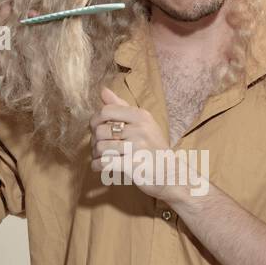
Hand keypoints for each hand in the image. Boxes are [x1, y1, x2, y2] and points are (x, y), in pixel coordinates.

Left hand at [89, 86, 173, 200]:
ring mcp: (137, 148)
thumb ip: (121, 107)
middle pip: (100, 130)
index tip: (95, 129)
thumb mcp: (143, 123)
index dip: (94, 120)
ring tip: (101, 157)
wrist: (170, 174)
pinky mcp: (133, 165)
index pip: (106, 111)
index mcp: (141, 116)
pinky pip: (105, 163)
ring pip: (100, 147)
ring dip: (96, 155)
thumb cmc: (153, 148)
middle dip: (94, 141)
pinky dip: (97, 166)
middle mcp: (140, 129)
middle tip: (98, 147)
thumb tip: (103, 90)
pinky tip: (99, 166)